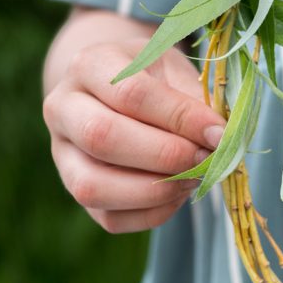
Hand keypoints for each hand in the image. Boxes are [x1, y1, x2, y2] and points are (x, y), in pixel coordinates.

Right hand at [43, 38, 225, 232]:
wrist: (115, 87)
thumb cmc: (154, 76)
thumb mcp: (175, 69)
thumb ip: (194, 101)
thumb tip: (220, 140)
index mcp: (89, 66)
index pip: (132, 94)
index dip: (181, 118)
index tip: (219, 133)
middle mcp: (63, 109)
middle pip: (102, 138)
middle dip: (166, 156)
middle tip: (207, 158)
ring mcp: (62, 154)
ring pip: (93, 186)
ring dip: (156, 191)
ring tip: (195, 178)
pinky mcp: (75, 190)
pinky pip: (109, 217)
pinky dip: (152, 213)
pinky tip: (180, 193)